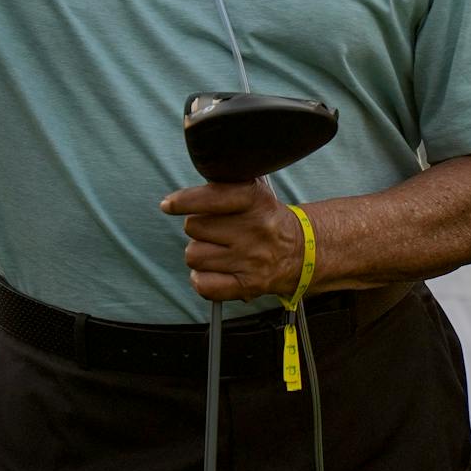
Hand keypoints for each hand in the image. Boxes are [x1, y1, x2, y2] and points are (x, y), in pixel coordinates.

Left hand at [161, 180, 307, 301]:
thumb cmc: (267, 219)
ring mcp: (252, 259)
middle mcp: (256, 228)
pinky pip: (203, 284)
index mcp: (256, 200)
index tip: (168, 205)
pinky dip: (202, 279)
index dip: (184, 201)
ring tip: (218, 251)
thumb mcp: (255, 191)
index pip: (212, 197)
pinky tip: (214, 271)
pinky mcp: (248, 285)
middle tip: (215, 231)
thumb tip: (184, 194)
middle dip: (198, 228)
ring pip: (194, 255)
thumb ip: (224, 185)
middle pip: (194, 227)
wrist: (302, 252)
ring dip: (200, 253)